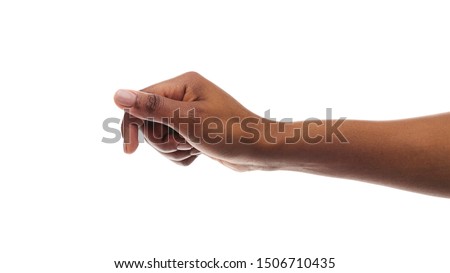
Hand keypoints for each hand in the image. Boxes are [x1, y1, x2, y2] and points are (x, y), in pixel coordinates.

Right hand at [114, 72, 274, 170]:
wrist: (261, 151)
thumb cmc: (231, 132)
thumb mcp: (188, 120)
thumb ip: (152, 108)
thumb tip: (117, 94)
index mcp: (183, 84)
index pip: (141, 101)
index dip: (132, 125)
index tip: (129, 151)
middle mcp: (184, 95)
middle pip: (149, 122)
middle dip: (163, 140)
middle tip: (184, 142)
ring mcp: (189, 114)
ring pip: (160, 137)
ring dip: (173, 149)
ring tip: (195, 148)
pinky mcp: (194, 131)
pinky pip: (174, 146)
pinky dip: (182, 154)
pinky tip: (199, 153)